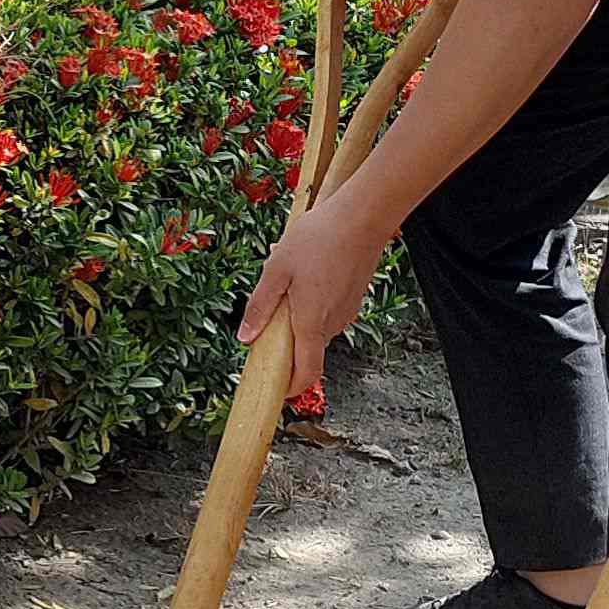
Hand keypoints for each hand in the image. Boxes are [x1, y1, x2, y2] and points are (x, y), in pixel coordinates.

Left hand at [234, 185, 387, 400]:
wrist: (363, 217)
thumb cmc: (319, 238)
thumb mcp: (277, 269)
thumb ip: (260, 306)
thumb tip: (245, 338)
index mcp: (311, 321)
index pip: (306, 371)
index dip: (292, 388)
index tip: (277, 392)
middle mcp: (333, 323)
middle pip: (307, 349)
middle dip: (287, 338)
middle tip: (272, 309)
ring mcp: (347, 311)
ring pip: (317, 328)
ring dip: (300, 317)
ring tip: (291, 279)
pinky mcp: (354, 299)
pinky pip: (329, 312)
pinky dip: (315, 304)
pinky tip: (309, 271)